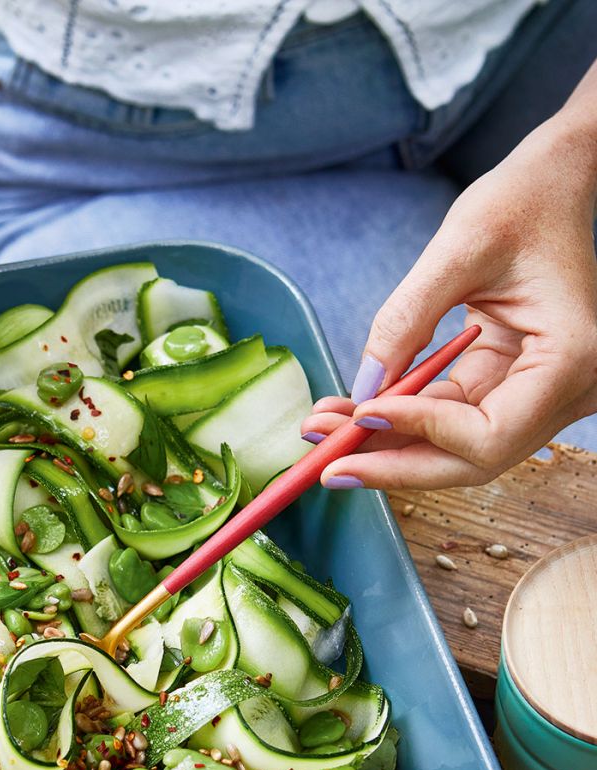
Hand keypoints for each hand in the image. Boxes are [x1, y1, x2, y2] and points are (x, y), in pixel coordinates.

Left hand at [301, 116, 596, 490]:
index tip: (360, 414)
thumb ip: (407, 320)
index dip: (420, 433)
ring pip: (453, 448)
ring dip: (385, 445)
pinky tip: (348, 413)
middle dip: (392, 462)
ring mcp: (537, 395)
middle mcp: (563, 389)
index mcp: (568, 357)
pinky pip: (448, 421)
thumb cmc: (520, 203)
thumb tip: (363, 390)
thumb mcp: (458, 248)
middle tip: (324, 465)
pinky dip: (398, 421)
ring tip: (321, 429)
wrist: (550, 186)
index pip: (488, 434)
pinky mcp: (508, 388)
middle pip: (470, 460)